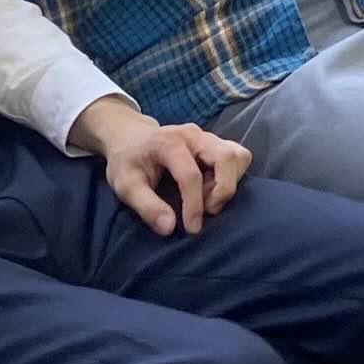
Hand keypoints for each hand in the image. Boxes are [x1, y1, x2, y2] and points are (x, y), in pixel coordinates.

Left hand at [75, 101, 251, 234]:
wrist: (130, 138)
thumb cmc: (127, 162)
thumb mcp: (125, 185)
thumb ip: (146, 206)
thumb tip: (170, 228)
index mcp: (169, 142)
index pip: (191, 175)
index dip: (194, 205)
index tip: (192, 228)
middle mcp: (193, 135)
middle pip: (226, 158)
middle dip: (222, 190)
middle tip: (206, 209)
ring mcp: (208, 136)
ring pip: (237, 156)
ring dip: (228, 182)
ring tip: (207, 197)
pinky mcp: (216, 142)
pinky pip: (238, 157)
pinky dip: (231, 176)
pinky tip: (211, 187)